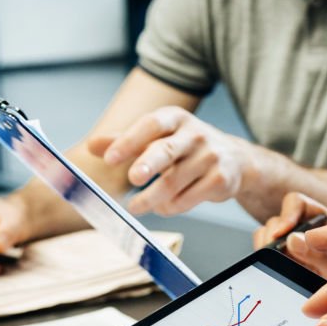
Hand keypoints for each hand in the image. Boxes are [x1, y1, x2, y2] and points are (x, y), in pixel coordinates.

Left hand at [88, 107, 253, 216]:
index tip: (109, 158)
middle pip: (166, 150)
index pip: (150, 125)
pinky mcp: (220, 180)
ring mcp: (210, 157)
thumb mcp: (158, 137)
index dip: (129, 140)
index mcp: (176, 118)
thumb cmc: (186, 147)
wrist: (234, 160)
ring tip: (136, 206)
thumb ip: (126, 140)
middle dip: (148, 164)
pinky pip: (188, 199)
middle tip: (133, 178)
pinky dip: (170, 207)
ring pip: (174, 182)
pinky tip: (163, 206)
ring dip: (151, 199)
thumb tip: (92, 145)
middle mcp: (195, 134)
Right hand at [252, 192, 326, 277]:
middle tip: (273, 259)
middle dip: (272, 240)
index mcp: (321, 219)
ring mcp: (287, 239)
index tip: (279, 234)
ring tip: (276, 267)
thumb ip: (320, 256)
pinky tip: (274, 271)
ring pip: (265, 235)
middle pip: (276, 221)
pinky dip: (264, 259)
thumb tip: (291, 240)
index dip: (286, 215)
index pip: (296, 203)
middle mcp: (301, 225)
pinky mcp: (277, 254)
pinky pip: (262, 250)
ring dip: (267, 251)